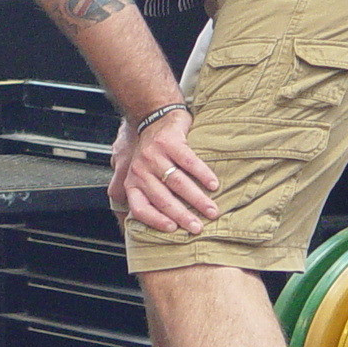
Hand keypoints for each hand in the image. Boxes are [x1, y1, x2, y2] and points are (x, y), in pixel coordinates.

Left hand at [112, 109, 220, 234]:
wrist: (154, 117)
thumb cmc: (152, 153)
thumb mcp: (141, 174)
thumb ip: (146, 195)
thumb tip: (161, 223)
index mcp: (133, 182)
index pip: (140, 208)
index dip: (155, 220)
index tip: (173, 229)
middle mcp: (141, 170)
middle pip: (162, 199)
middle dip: (182, 216)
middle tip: (198, 228)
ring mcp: (154, 155)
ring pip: (177, 183)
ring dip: (197, 199)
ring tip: (212, 210)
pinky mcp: (170, 143)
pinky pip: (189, 163)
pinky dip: (203, 175)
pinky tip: (214, 185)